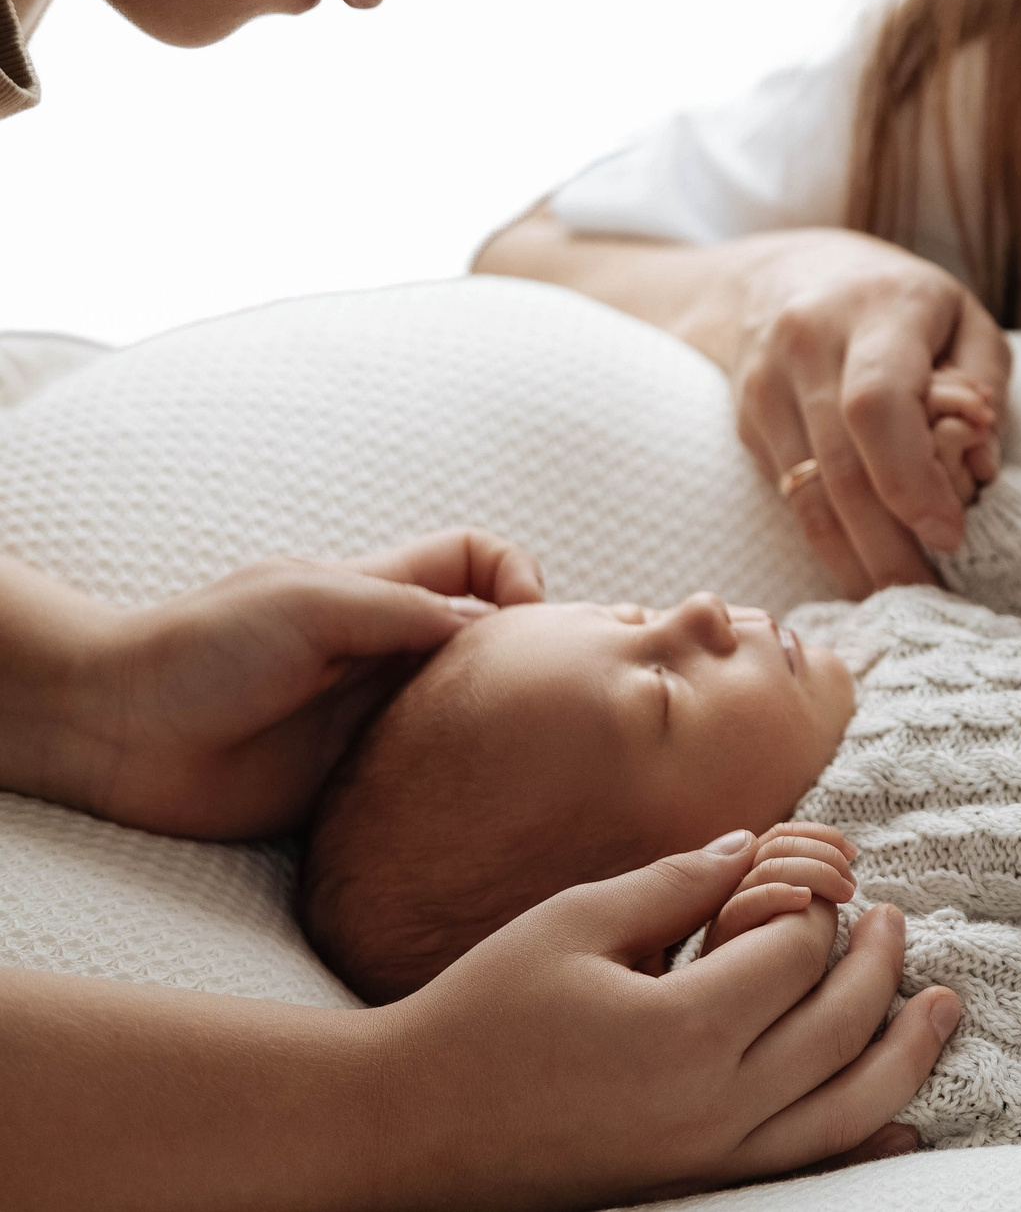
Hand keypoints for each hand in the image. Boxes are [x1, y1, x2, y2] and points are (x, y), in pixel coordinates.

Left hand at [27, 530, 542, 839]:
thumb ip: (402, 611)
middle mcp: (386, 656)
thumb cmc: (201, 649)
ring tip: (523, 759)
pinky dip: (459, 796)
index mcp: (380, 596)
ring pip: (469, 720)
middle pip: (490, 644)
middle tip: (552, 701)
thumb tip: (494, 629)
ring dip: (502, 735)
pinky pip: (427, 788)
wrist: (117, 733)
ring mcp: (373, 721)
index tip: (528, 616)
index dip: (515, 576)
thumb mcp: (311, 602)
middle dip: (533, 661)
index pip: (475, 562)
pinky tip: (471, 807)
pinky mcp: (355, 785)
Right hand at [381, 829, 957, 1202]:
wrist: (406, 1130)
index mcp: (684, 1028)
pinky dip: (869, 1143)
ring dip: (908, 1051)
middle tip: (892, 920)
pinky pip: (811, 1171)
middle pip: (845, 1023)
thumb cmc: (480, 1014)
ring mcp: (709, 1157)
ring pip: (852, 1108)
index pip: (799, 953)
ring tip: (940, 1004)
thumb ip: (674, 883)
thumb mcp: (573, 923)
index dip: (812, 908)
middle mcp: (714, 1104)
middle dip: (880, 962)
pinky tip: (906, 1120)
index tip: (804, 883)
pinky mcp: (695, 1186)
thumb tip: (753, 845)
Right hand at [732, 231, 1010, 596]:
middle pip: (841, 465)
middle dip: (888, 546)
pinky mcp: (747, 422)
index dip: (911, 479)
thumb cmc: (899, 302)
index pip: (877, 404)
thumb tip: (978, 460)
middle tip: (931, 599)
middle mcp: (808, 342)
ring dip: (853, 561)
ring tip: (898, 601)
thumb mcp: (963, 317)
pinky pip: (789, 496)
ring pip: (806, 494)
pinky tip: (861, 571)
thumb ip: (983, 383)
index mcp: (875, 308)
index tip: (949, 534)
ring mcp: (766, 384)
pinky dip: (828, 542)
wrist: (781, 276)